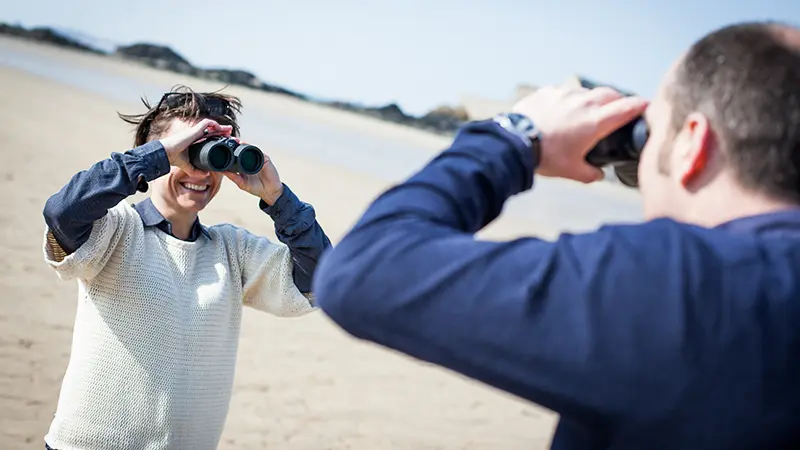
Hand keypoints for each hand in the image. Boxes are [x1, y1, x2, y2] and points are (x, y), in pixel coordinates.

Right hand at [158, 119, 232, 171]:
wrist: (167, 153)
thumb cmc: (174, 158)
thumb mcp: (187, 167)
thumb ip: (196, 171)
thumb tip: (206, 174)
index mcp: (195, 142)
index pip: (209, 138)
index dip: (217, 139)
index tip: (225, 142)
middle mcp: (196, 135)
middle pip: (212, 131)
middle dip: (222, 132)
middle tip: (231, 135)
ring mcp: (195, 132)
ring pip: (211, 126)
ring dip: (221, 127)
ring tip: (229, 130)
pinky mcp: (194, 130)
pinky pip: (207, 123)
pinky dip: (214, 124)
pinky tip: (220, 128)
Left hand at [223, 140, 283, 204]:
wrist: (270, 191)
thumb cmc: (256, 188)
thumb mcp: (242, 183)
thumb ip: (233, 177)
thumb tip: (222, 171)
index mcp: (243, 166)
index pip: (236, 157)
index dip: (230, 152)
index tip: (222, 148)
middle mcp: (250, 161)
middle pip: (242, 150)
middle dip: (236, 145)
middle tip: (229, 140)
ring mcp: (258, 159)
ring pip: (250, 149)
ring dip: (244, 144)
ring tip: (237, 141)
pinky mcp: (265, 158)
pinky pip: (258, 151)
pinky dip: (253, 148)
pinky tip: (247, 146)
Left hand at [512, 86, 647, 182]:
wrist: (515, 142)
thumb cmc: (546, 157)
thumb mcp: (571, 171)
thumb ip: (590, 174)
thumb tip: (598, 175)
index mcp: (596, 121)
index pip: (628, 107)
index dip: (640, 106)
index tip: (646, 106)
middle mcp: (584, 102)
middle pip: (611, 94)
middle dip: (618, 100)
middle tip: (618, 109)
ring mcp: (565, 93)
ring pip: (586, 91)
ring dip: (591, 99)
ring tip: (586, 111)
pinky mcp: (548, 91)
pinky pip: (563, 92)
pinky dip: (567, 99)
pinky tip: (562, 110)